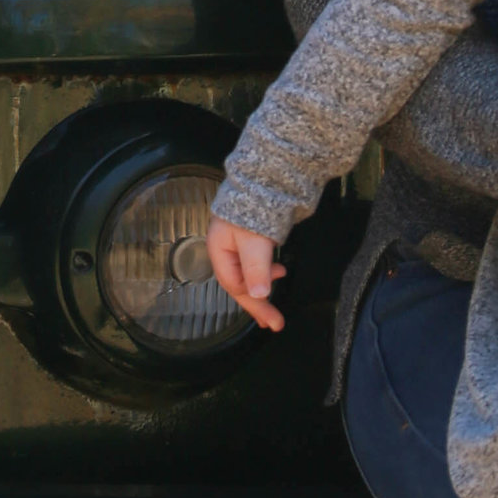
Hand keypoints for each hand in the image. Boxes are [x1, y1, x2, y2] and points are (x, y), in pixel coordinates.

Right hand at [207, 215, 286, 332]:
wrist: (268, 175)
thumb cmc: (254, 204)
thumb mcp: (254, 241)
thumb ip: (256, 268)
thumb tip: (258, 295)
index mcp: (219, 248)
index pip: (234, 285)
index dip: (253, 304)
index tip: (270, 318)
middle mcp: (226, 247)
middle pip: (240, 282)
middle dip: (258, 302)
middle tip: (274, 322)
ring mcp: (239, 241)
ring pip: (248, 273)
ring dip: (263, 286)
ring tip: (277, 293)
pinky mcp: (252, 236)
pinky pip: (256, 263)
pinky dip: (267, 273)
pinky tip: (277, 272)